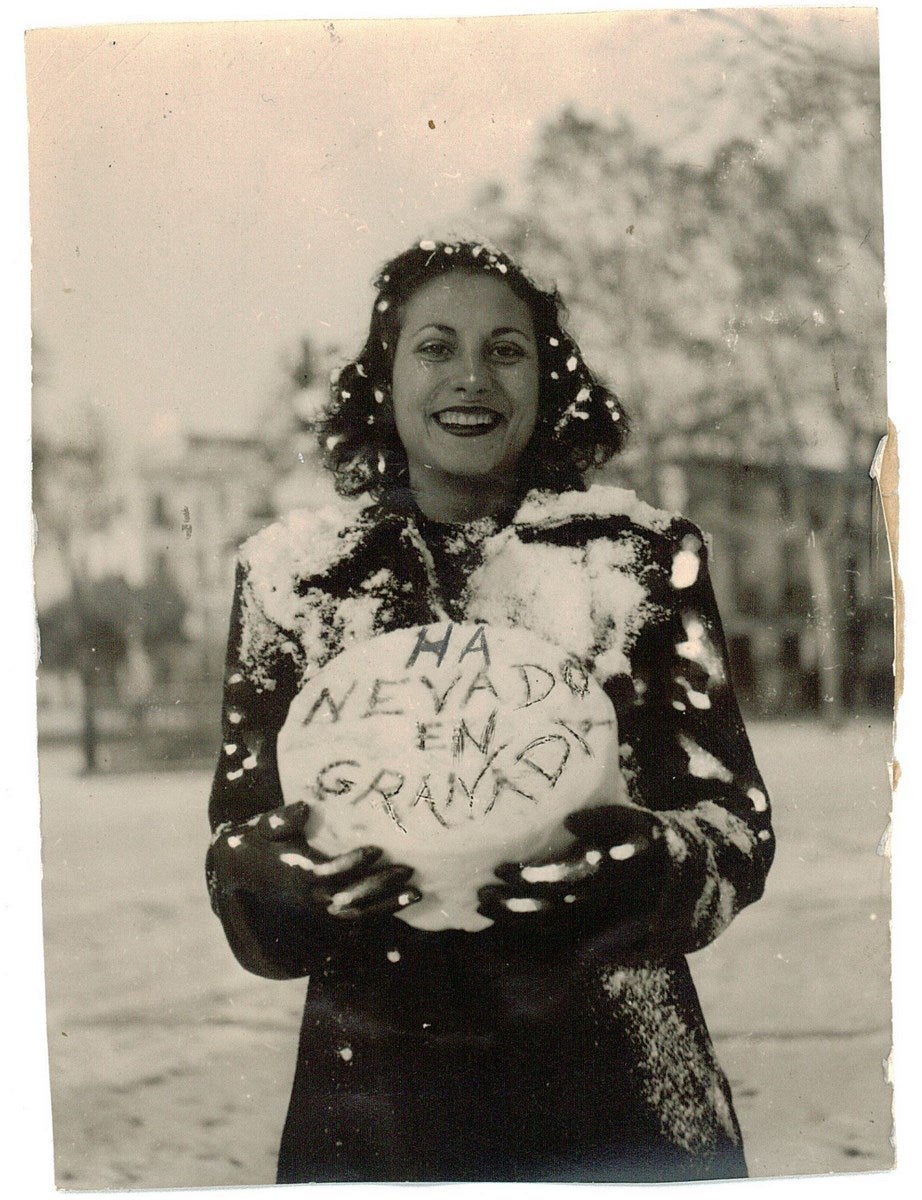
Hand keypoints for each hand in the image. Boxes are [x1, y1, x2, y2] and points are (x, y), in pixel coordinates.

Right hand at [209, 801, 420, 920]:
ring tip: (417, 893)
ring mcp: (321, 911)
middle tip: (408, 869)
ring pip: (360, 913)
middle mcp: (312, 897)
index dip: (353, 862)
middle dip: (381, 884)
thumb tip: (303, 806)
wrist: (243, 879)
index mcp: (300, 873)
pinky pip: (360, 921)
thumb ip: (281, 819)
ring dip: (389, 904)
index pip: (330, 871)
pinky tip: (406, 904)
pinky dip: (384, 914)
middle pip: (352, 895)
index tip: (376, 848)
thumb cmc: (257, 845)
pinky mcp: (328, 917)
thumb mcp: (261, 828)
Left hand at [477, 805, 667, 942]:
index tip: (502, 869)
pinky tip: (501, 918)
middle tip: (482, 891)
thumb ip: (604, 819)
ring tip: (483, 906)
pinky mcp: (591, 928)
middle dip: (514, 901)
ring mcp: (596, 917)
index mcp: (609, 871)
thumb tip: (569, 820)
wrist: (677, 880)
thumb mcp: (637, 821)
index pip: (564, 879)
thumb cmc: (648, 840)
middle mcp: (601, 899)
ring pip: (551, 924)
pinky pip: (556, 933)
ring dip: (515, 917)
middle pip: (551, 905)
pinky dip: (527, 928)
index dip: (532, 877)